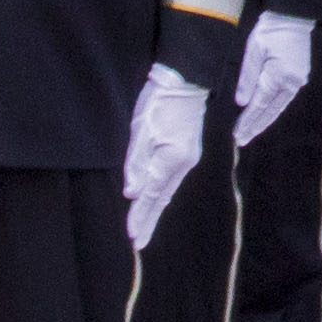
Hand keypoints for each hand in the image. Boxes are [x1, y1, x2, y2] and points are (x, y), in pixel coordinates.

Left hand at [118, 63, 210, 247]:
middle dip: (149, 220)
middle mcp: (184, 163)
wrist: (186, 80)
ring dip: (156, 208)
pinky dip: (162, 192)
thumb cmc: (160, 101)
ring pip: (168, 189)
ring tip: (145, 225)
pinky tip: (157, 197)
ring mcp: (189, 156)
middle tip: (139, 241)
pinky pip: (173, 178)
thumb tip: (133, 193)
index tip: (133, 237)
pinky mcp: (188, 149)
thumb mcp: (142, 129)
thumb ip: (137, 163)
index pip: (152, 196)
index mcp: (171, 159)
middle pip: (162, 197)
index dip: (141, 217)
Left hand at [234, 11, 312, 142]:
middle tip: (242, 140)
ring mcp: (298, 80)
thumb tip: (242, 103)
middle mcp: (292, 81)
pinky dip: (273, 107)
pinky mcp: (300, 76)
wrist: (294, 15)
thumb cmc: (270, 29)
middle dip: (255, 126)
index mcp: (279, 75)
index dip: (247, 121)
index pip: (259, 105)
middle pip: (270, 110)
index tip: (237, 134)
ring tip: (251, 131)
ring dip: (265, 119)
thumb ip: (247, 78)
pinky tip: (265, 114)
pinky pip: (284, 97)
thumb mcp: (253, 50)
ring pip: (279, 106)